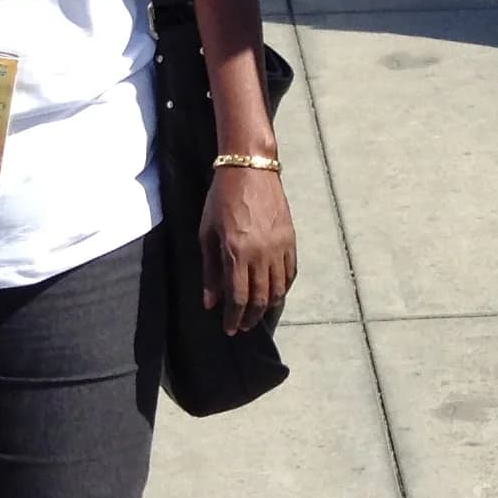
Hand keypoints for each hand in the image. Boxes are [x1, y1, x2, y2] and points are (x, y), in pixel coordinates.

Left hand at [199, 166, 295, 334]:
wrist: (249, 168)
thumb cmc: (221, 198)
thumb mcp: (207, 233)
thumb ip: (210, 270)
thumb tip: (210, 302)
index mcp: (237, 252)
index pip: (238, 298)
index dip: (233, 318)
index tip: (229, 329)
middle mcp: (261, 253)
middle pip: (260, 298)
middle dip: (251, 318)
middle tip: (243, 327)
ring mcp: (279, 246)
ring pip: (278, 289)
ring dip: (268, 306)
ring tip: (258, 314)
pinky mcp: (290, 238)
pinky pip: (290, 272)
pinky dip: (283, 287)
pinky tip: (275, 293)